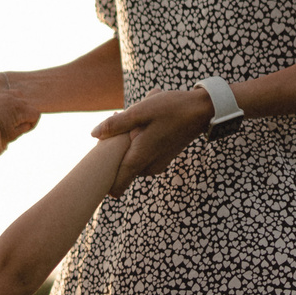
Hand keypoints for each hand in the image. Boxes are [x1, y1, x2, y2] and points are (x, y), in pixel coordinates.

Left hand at [91, 87, 212, 194]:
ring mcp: (156, 165)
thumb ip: (116, 124)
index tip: (97, 168)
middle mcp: (148, 167)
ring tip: (135, 118)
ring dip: (127, 142)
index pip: (116, 185)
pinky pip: (142, 155)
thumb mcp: (140, 111)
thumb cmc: (171, 109)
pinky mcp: (161, 159)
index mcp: (139, 158)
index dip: (103, 181)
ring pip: (131, 159)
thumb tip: (94, 135)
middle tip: (118, 118)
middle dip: (114, 148)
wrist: (201, 111)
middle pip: (121, 168)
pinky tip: (144, 122)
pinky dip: (138, 141)